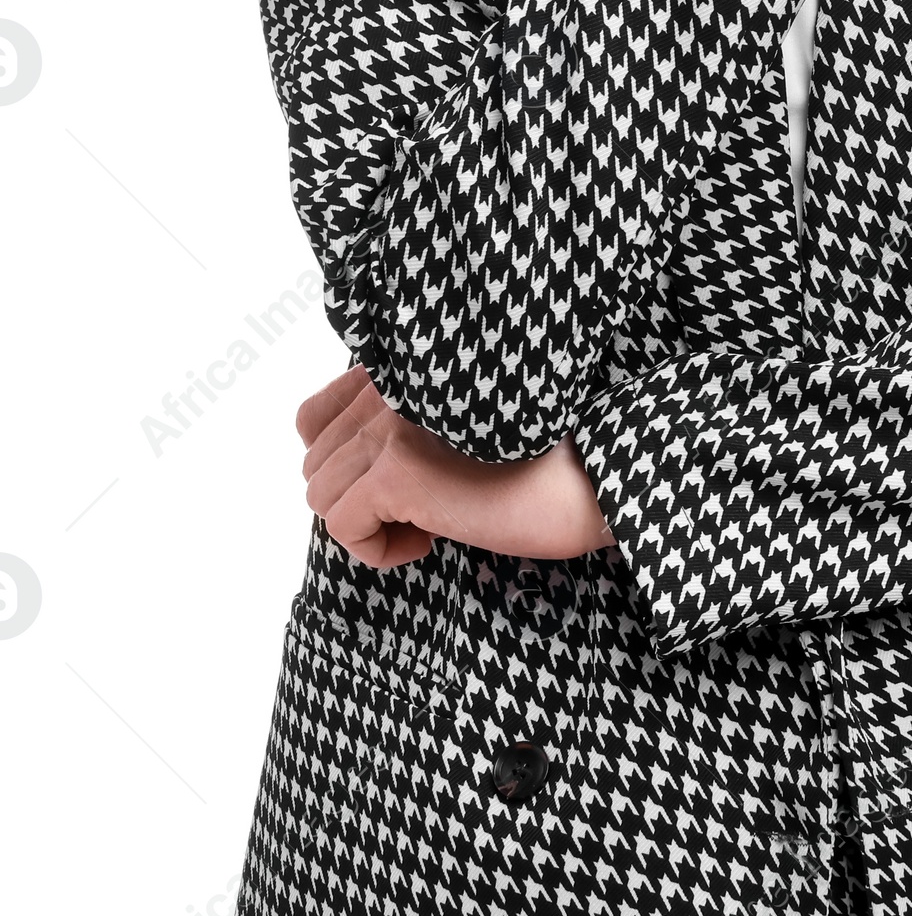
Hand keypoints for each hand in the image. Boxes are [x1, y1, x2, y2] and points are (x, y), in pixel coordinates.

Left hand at [296, 365, 617, 568]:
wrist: (591, 479)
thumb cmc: (542, 459)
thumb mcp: (460, 425)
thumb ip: (404, 421)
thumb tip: (348, 470)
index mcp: (405, 367)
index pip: (315, 416)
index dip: (343, 465)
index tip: (394, 487)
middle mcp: (392, 384)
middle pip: (315, 462)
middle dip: (358, 500)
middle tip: (420, 509)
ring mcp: (392, 425)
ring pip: (322, 495)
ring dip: (369, 524)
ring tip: (429, 524)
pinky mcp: (399, 472)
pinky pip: (342, 526)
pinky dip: (377, 549)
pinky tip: (429, 541)